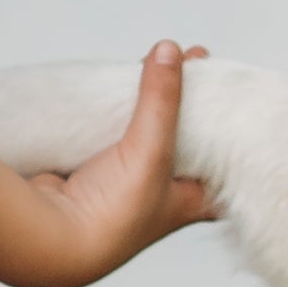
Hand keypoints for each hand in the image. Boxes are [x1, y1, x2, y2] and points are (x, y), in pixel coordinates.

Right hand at [0, 40, 210, 286]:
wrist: (51, 237)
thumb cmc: (114, 214)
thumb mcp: (153, 151)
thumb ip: (162, 100)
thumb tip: (170, 49)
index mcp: (189, 201)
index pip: (226, 168)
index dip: (234, 135)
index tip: (236, 96)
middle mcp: (162, 192)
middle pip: (186, 141)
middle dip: (190, 106)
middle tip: (196, 65)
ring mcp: (126, 180)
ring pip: (146, 133)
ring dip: (149, 103)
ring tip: (160, 62)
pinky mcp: (93, 169)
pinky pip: (111, 131)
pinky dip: (115, 110)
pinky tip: (117, 84)